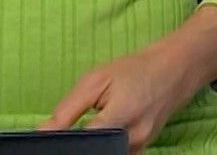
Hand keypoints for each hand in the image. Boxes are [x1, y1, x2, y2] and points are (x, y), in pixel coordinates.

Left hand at [38, 44, 196, 153]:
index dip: (63, 144)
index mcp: (121, 117)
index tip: (49, 141)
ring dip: (93, 147)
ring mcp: (141, 147)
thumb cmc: (133, 70)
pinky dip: (106, 149)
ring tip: (84, 131)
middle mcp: (134, 138)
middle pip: (97, 152)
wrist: (174, 71)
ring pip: (108, 154)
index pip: (85, 143)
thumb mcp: (96, 80)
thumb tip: (42, 132)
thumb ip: (67, 109)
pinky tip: (100, 135)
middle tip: (67, 134)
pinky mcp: (143, 150)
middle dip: (79, 147)